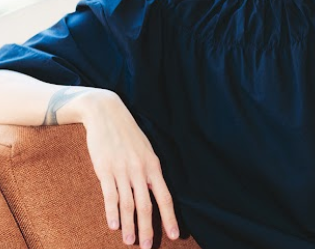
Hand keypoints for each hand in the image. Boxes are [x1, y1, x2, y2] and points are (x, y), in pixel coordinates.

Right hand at [75, 90, 178, 248]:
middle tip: (148, 248)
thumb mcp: (145, 148)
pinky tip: (113, 226)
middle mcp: (140, 169)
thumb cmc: (127, 133)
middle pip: (146, 204)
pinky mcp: (105, 169)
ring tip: (131, 242)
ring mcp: (122, 170)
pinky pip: (110, 195)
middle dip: (149, 228)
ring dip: (130, 226)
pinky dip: (112, 212)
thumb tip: (154, 190)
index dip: (170, 217)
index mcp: (153, 164)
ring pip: (128, 204)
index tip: (175, 235)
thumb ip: (149, 169)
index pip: (165, 195)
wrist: (106, 113)